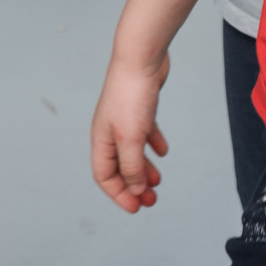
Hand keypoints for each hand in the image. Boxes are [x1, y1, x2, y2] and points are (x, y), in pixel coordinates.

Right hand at [91, 52, 171, 212]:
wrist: (141, 57)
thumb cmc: (131, 95)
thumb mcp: (131, 138)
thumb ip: (132, 165)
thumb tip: (135, 188)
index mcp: (101, 140)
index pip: (104, 176)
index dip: (119, 194)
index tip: (137, 207)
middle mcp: (109, 131)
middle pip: (119, 167)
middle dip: (134, 185)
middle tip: (151, 200)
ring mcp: (124, 119)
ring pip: (132, 152)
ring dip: (144, 168)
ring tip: (158, 181)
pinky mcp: (139, 108)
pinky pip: (144, 133)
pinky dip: (152, 144)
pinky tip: (163, 151)